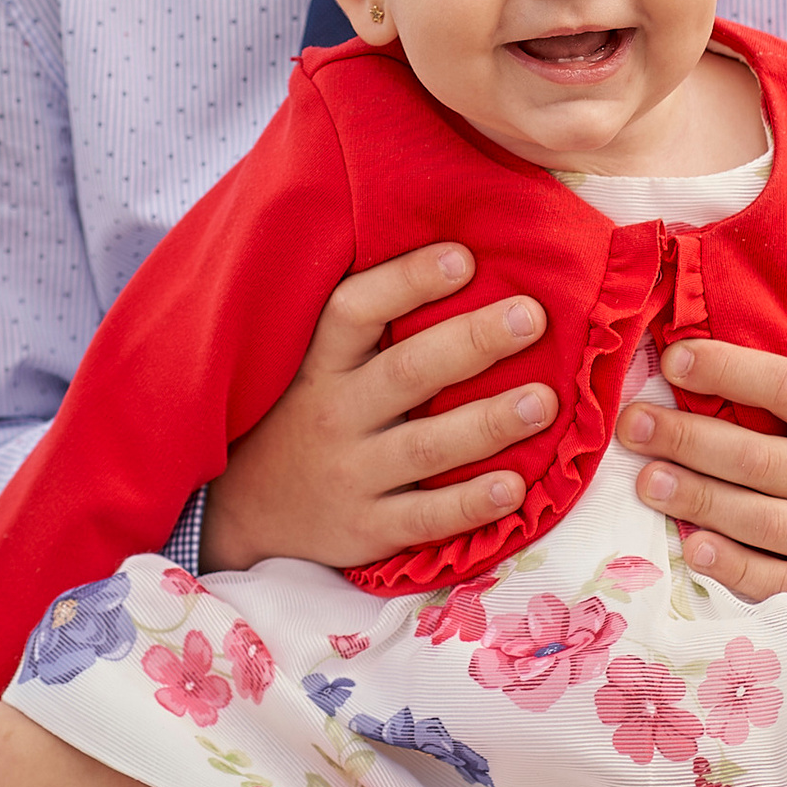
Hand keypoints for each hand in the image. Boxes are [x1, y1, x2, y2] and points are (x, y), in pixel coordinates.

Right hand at [201, 241, 558, 572]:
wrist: (244, 512)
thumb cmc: (303, 417)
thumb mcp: (312, 366)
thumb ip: (367, 328)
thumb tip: (460, 260)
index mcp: (321, 365)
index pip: (355, 310)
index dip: (408, 281)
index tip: (463, 258)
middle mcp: (335, 414)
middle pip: (408, 371)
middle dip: (472, 342)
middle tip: (530, 317)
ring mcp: (351, 474)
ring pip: (426, 446)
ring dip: (487, 422)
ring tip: (542, 401)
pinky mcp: (368, 529)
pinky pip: (425, 518)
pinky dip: (470, 505)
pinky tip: (514, 487)